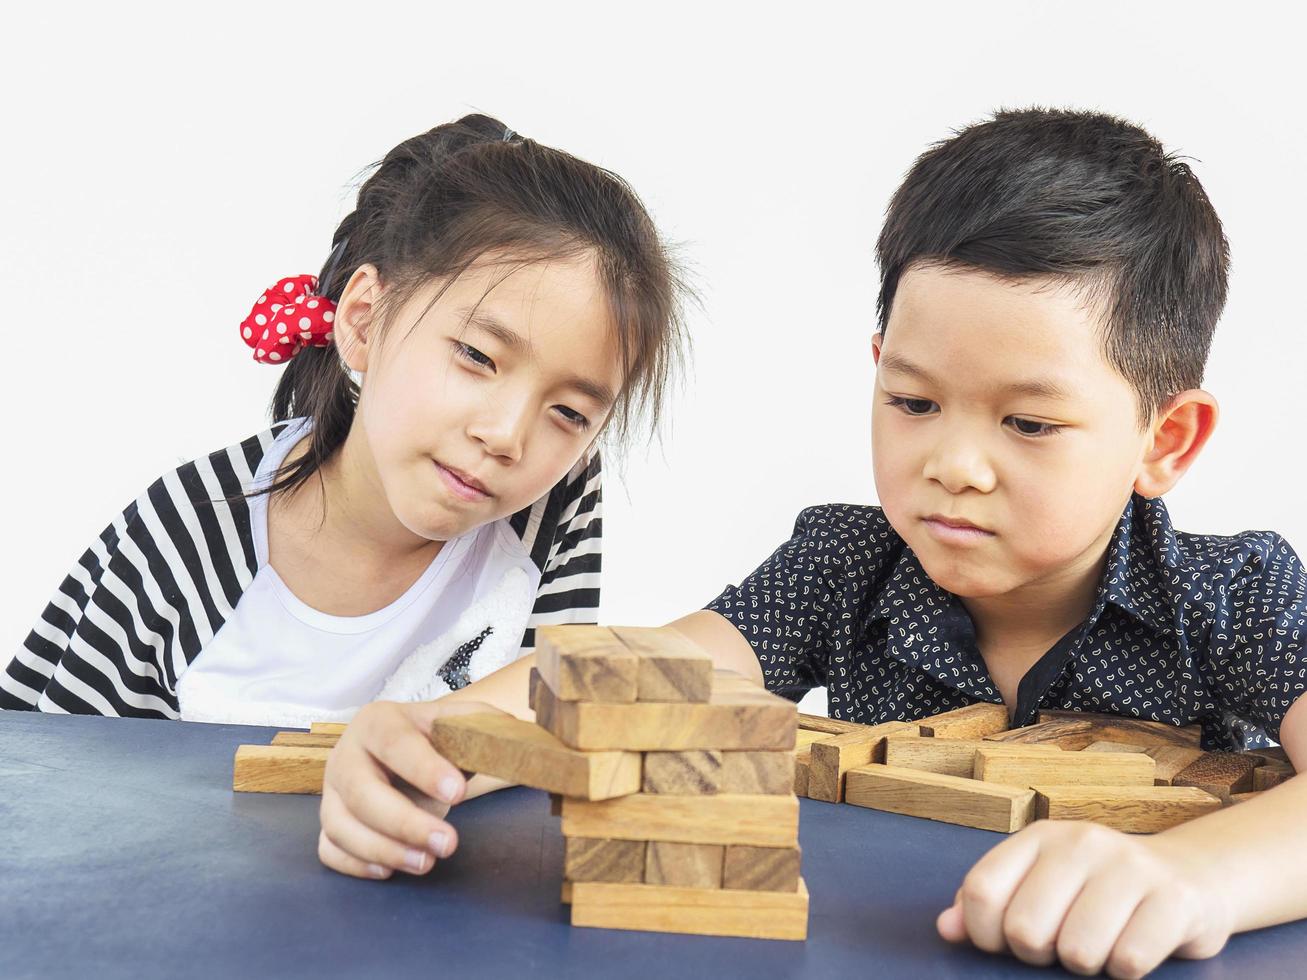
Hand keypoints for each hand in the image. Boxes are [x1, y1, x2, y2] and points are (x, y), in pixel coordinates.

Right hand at [318, 698, 504, 879]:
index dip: (424, 769)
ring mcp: (331, 791)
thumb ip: (482, 723)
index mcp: (378, 722)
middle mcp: (346, 754)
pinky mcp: (328, 823)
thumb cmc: (430, 740)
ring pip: (340, 825)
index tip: (457, 793)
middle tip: (447, 844)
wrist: (401, 752)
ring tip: (427, 862)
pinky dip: (355, 864)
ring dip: (383, 849)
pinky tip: (390, 870)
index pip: (395, 743)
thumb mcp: (454, 723)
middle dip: (405, 823)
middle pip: (361, 792)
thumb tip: (514, 732)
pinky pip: (329, 849)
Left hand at [936, 821, 1232, 977]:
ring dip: (1086, 965)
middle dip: (1040, 954)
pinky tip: (1133, 947)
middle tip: (1063, 944)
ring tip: (1101, 944)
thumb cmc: (1098, 891)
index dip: (986, 935)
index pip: (982, 892)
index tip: (1006, 944)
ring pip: (1077, 952)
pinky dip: (1124, 970)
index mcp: (1038, 837)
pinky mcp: (1174, 898)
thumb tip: (946, 928)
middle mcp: (1080, 842)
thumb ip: (988, 906)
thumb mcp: (1039, 884)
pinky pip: (1127, 962)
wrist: (1190, 876)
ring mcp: (1129, 866)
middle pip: (1026, 930)